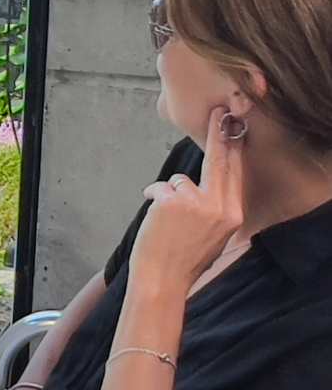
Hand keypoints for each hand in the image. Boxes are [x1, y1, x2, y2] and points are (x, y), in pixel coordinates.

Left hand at [128, 106, 245, 293]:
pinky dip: (153, 196)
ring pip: (180, 180)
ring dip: (168, 194)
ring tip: (167, 222)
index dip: (233, 148)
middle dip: (218, 133)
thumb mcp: (212, 233)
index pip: (235, 174)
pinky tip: (156, 218)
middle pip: (219, 161)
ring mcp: (197, 203)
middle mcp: (220, 207)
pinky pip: (160, 187)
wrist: (163, 279)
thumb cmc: (183, 257)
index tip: (235, 126)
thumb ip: (213, 206)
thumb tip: (202, 181)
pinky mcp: (173, 201)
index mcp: (233, 215)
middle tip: (219, 110)